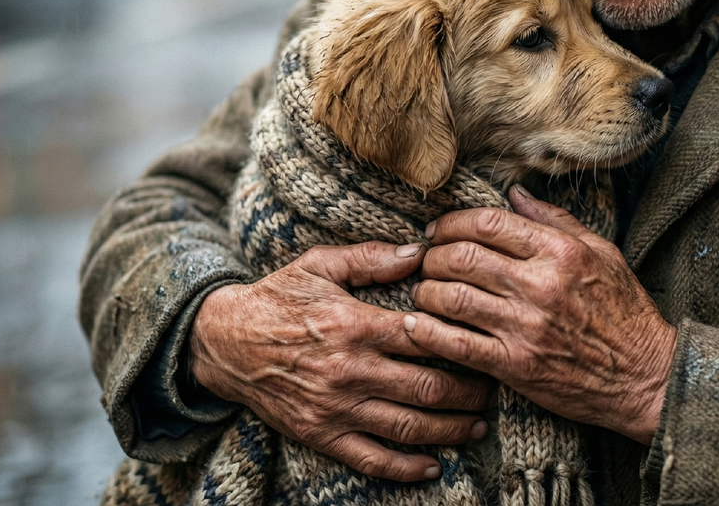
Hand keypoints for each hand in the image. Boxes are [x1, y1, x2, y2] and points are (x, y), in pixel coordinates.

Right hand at [189, 241, 492, 481]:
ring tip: (477, 426)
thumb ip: (371, 258)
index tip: (486, 339)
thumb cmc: (278, 298)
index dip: (461, 340)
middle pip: (426, 387)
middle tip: (494, 389)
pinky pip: (371, 459)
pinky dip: (406, 467)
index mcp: (354, 325)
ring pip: (407, 426)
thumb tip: (420, 250)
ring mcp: (336, 408)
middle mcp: (349, 370)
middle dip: (469, 392)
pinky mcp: (321, 435)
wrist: (224, 342)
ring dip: (450, 430)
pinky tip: (433, 465)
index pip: (423, 336)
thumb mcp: (320, 265)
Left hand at [406, 186, 676, 444]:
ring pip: (451, 297)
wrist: (645, 376)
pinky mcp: (516, 365)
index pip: (488, 223)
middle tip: (425, 261)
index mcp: (560, 251)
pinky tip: (415, 326)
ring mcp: (526, 326)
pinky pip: (456, 344)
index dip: (450, 222)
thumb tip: (514, 193)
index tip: (437, 231)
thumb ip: (555, 220)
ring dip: (425, 291)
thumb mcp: (602, 253)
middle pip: (461, 256)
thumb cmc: (626, 312)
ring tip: (423, 291)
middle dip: (432, 256)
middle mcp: (540, 285)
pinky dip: (427, 332)